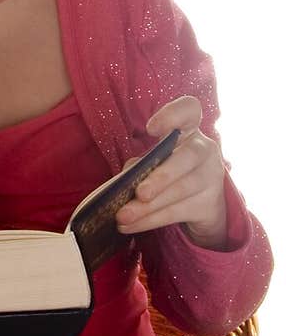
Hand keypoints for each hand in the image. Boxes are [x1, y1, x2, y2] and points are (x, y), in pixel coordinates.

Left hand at [116, 95, 227, 248]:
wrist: (203, 203)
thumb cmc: (172, 172)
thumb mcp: (158, 161)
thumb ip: (142, 163)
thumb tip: (125, 179)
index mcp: (189, 129)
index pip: (190, 110)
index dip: (173, 115)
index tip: (151, 129)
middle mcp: (205, 149)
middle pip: (188, 158)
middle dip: (162, 177)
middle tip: (139, 193)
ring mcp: (212, 177)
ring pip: (181, 191)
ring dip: (149, 207)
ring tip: (123, 216)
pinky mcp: (209, 204)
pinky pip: (177, 212)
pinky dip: (151, 220)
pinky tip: (131, 225)